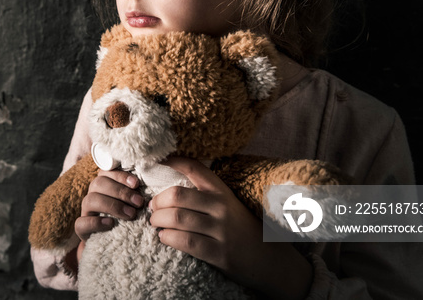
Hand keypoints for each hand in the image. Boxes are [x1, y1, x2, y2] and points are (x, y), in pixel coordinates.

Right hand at [74, 169, 143, 242]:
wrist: (114, 242)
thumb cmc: (127, 217)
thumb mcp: (132, 203)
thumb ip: (136, 193)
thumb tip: (149, 186)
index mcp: (103, 184)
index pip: (106, 172)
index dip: (120, 176)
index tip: (136, 184)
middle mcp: (92, 194)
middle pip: (98, 183)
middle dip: (121, 192)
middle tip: (138, 202)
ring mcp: (85, 211)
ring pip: (90, 200)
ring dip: (112, 205)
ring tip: (131, 214)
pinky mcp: (81, 229)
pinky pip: (81, 223)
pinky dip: (96, 222)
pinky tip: (110, 224)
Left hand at [149, 157, 311, 299]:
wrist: (271, 261)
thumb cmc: (243, 230)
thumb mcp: (230, 205)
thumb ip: (206, 196)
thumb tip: (170, 189)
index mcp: (223, 192)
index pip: (196, 168)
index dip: (174, 160)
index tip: (158, 160)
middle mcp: (222, 208)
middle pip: (177, 195)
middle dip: (157, 201)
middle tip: (152, 207)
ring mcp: (221, 230)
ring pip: (177, 218)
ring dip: (158, 220)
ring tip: (155, 223)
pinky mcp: (219, 253)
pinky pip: (185, 241)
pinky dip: (168, 238)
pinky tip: (165, 237)